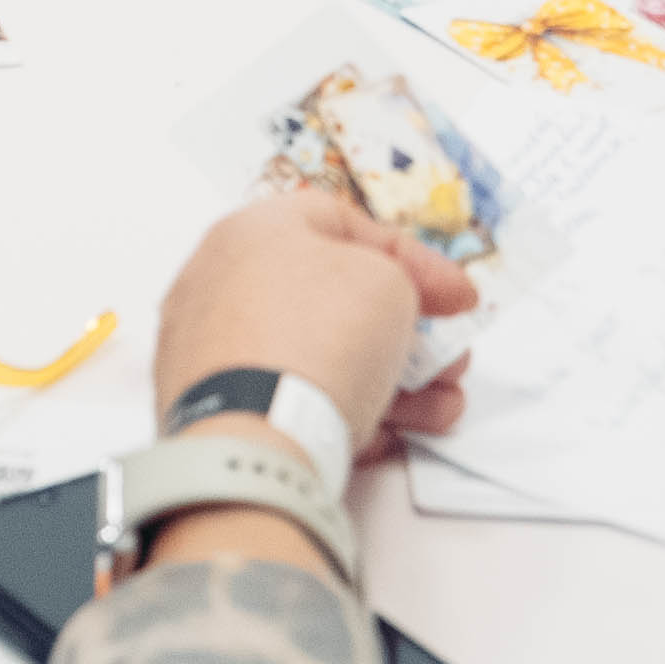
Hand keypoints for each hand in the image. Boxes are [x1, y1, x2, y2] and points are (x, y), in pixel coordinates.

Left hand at [153, 185, 475, 452]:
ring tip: (438, 412)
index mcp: (250, 231)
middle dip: (405, 334)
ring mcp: (209, 353)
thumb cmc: (319, 340)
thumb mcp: (389, 282)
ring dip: (391, 384)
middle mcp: (219, 285)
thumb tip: (384, 306)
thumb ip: (398, 280)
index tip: (454, 297)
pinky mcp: (212, 412)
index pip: (339, 223)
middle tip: (448, 361)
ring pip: (317, 359)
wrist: (257, 440)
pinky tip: (387, 438)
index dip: (407, 258)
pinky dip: (341, 417)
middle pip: (331, 301)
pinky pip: (289, 405)